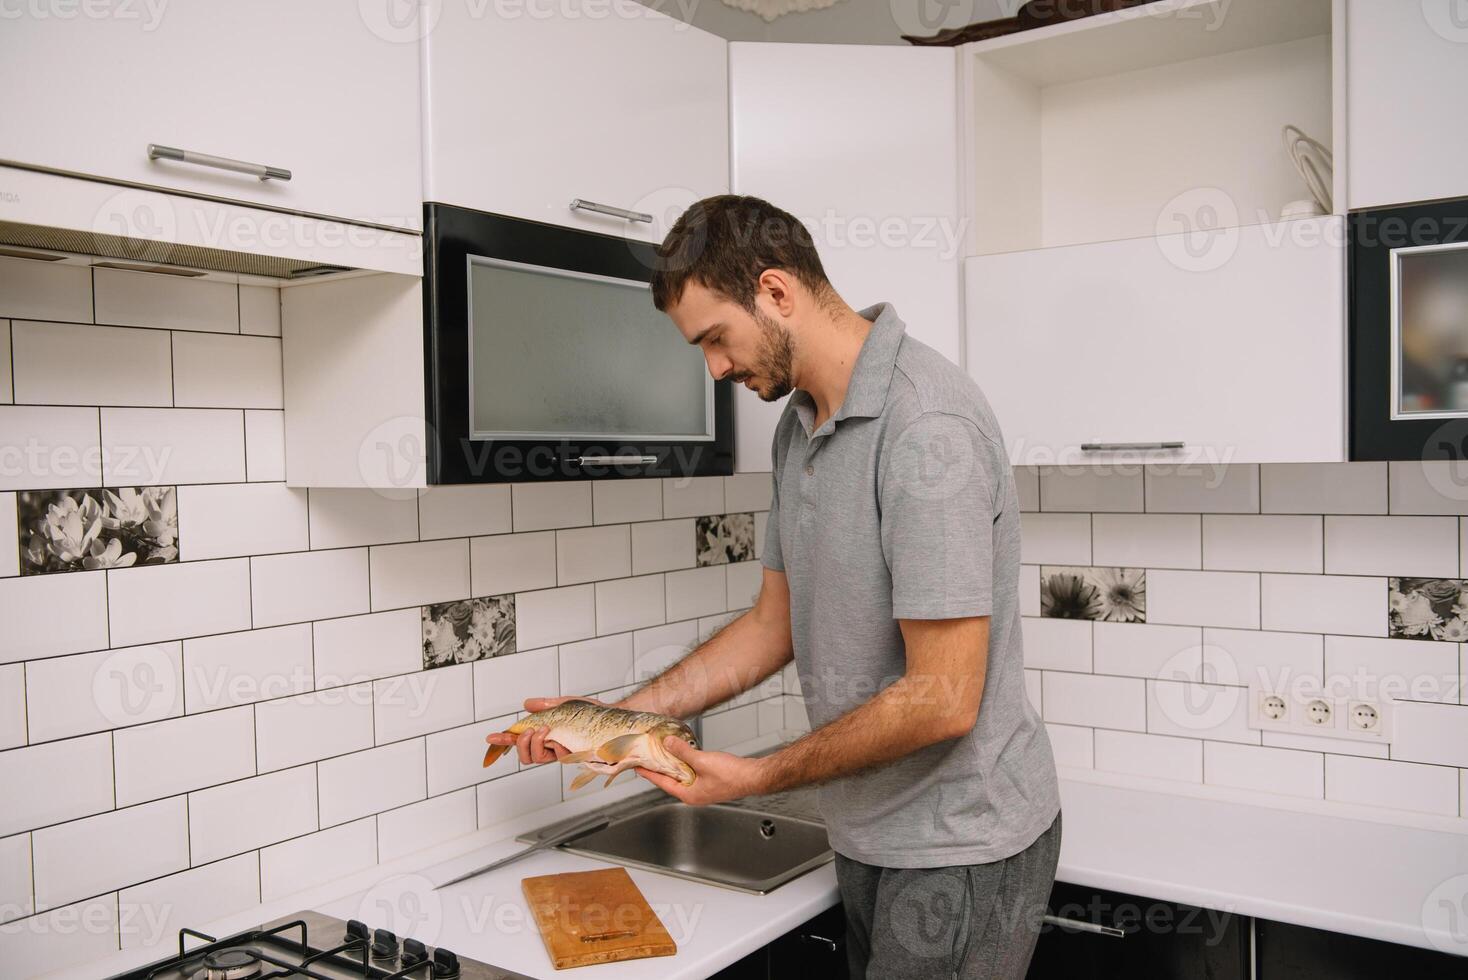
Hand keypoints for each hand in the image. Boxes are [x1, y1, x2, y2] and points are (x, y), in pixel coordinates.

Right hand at [484, 696, 604, 764]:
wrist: (614, 718)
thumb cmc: (592, 713)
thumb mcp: (565, 703)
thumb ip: (546, 705)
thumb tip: (527, 703)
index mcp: (546, 736)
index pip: (520, 741)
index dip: (504, 741)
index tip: (490, 737)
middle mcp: (552, 747)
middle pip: (526, 756)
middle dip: (521, 744)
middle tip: (530, 730)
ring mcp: (562, 753)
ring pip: (538, 759)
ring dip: (535, 745)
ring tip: (544, 730)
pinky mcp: (574, 757)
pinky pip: (558, 758)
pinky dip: (554, 748)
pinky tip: (558, 739)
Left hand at [636, 736, 769, 805]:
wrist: (753, 776)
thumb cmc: (732, 775)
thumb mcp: (702, 760)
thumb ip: (683, 751)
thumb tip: (668, 743)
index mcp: (689, 794)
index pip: (662, 783)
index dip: (649, 773)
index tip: (638, 767)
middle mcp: (694, 794)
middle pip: (671, 780)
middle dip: (659, 768)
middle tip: (647, 758)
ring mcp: (703, 789)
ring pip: (682, 776)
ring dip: (673, 765)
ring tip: (662, 754)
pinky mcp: (710, 782)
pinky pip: (692, 773)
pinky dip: (685, 764)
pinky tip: (684, 755)